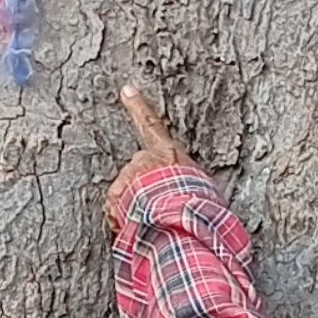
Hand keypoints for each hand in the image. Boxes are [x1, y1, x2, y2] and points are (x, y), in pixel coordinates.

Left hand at [107, 85, 198, 227]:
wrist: (179, 213)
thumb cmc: (197, 202)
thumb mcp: (201, 185)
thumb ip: (188, 179)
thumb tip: (193, 189)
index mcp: (168, 152)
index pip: (152, 124)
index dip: (138, 106)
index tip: (126, 89)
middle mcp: (145, 158)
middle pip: (138, 169)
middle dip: (141, 186)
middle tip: (154, 205)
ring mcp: (128, 175)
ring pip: (126, 192)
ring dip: (134, 207)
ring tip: (152, 222)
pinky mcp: (116, 192)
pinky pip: (115, 208)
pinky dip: (122, 219)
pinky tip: (135, 228)